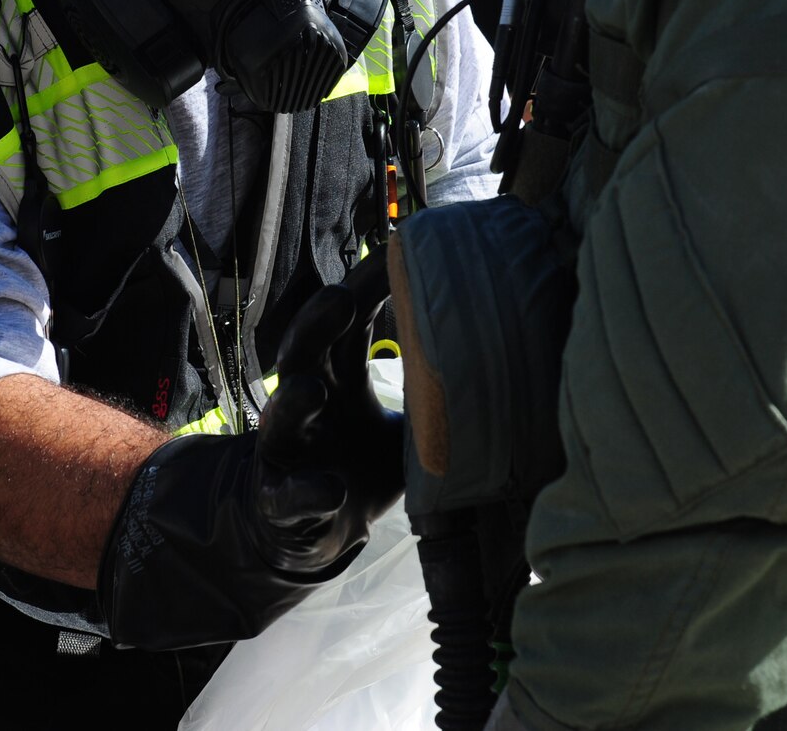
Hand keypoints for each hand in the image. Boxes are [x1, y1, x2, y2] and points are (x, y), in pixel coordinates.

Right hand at [252, 249, 404, 570]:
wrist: (315, 530)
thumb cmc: (359, 462)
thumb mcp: (400, 426)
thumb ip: (433, 397)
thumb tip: (507, 355)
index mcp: (336, 377)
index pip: (345, 324)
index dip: (363, 290)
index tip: (392, 256)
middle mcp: (305, 405)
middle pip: (301, 355)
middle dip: (315, 326)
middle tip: (340, 300)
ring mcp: (287, 452)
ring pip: (279, 421)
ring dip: (293, 403)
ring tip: (311, 391)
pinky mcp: (281, 501)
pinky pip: (289, 496)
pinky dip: (308, 493)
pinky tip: (331, 489)